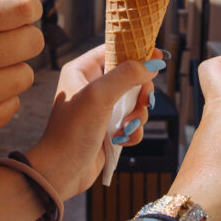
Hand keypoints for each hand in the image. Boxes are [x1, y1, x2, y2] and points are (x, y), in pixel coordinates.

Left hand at [26, 45, 159, 199]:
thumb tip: (153, 64)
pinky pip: (133, 122)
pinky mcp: (109, 128)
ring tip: (125, 126)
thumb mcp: (99, 95)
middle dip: (141, 91)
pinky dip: (133, 131)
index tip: (157, 57)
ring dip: (137, 115)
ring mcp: (101, 108)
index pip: (113, 50)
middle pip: (131, 76)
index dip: (136, 51)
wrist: (62, 171)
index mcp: (82, 70)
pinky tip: (121, 139)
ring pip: (136, 101)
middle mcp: (91, 86)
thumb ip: (127, 75)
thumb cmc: (72, 131)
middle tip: (145, 100)